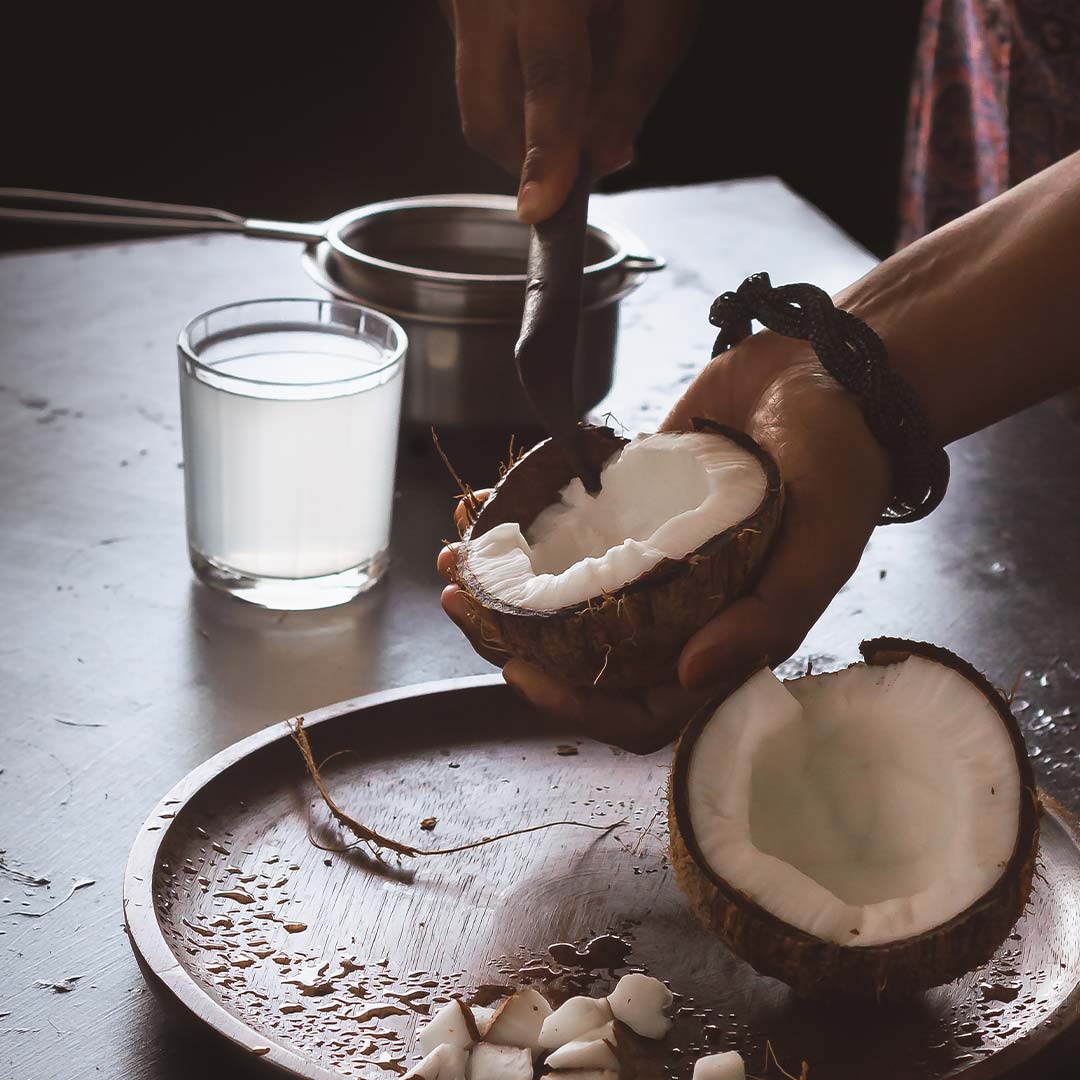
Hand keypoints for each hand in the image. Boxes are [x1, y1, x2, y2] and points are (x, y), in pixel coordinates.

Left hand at [438, 333, 891, 751]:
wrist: (831, 375)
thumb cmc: (842, 470)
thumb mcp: (818, 552)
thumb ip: (763, 620)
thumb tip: (692, 676)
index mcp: (721, 638)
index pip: (639, 705)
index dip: (577, 704)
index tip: (519, 671)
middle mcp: (677, 609)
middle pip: (583, 651)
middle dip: (512, 635)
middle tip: (461, 602)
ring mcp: (648, 558)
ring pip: (563, 591)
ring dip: (504, 581)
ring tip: (457, 555)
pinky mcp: (629, 506)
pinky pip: (567, 528)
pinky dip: (521, 522)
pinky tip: (481, 504)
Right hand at [442, 0, 697, 221]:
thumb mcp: (661, 7)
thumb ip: (633, 85)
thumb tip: (601, 159)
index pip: (549, 74)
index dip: (547, 149)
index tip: (541, 208)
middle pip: (486, 110)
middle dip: (528, 158)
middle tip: (575, 163)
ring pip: (477, 96)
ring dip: (524, 119)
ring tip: (575, 75)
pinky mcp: (451, 0)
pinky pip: (474, 63)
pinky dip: (513, 82)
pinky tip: (553, 47)